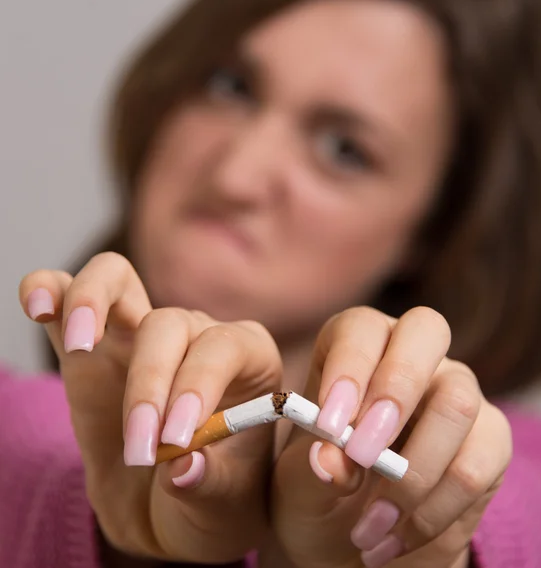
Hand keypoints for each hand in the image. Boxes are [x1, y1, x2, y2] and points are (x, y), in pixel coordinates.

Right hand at [20, 252, 282, 562]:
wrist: (171, 510)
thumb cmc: (211, 499)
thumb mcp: (223, 506)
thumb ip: (209, 485)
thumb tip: (182, 467)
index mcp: (249, 358)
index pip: (223, 347)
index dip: (196, 386)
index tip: (174, 440)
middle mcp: (198, 333)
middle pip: (169, 323)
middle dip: (148, 384)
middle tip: (139, 450)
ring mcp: (142, 332)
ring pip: (118, 281)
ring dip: (93, 303)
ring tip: (79, 344)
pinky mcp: (93, 345)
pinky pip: (70, 295)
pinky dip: (53, 291)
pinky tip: (40, 308)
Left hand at [269, 306, 511, 567]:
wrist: (353, 544)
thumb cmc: (319, 496)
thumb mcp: (300, 486)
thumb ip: (312, 468)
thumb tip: (331, 459)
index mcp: (355, 349)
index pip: (361, 328)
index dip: (349, 367)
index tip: (330, 426)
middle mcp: (411, 357)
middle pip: (426, 331)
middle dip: (395, 390)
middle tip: (363, 455)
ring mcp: (456, 392)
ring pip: (458, 402)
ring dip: (412, 473)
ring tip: (368, 526)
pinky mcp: (489, 441)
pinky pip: (476, 466)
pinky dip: (434, 512)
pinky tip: (397, 538)